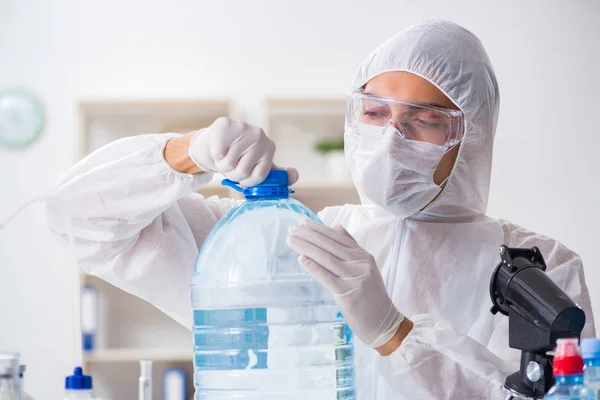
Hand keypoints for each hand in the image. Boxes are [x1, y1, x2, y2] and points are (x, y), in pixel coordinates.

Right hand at [188, 117, 297, 186]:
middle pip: (242, 172)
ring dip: (222, 166)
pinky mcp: (225, 125)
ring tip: (224, 157)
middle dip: (232, 174)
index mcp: (269, 148)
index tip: (244, 177)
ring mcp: (243, 128)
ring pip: (228, 164)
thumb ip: (276, 175)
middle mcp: (260, 136)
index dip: (247, 182)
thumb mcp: (258, 167)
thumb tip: (294, 174)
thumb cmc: (238, 158)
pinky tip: (219, 149)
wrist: (215, 143)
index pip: (259, 176)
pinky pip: (218, 154)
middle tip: (231, 166)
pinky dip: (214, 156)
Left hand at [287, 219, 407, 352]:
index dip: (318, 229)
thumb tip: (336, 227)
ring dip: (306, 247)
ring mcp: (355, 278)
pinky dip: (313, 266)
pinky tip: (301, 259)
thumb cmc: (372, 297)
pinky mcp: (348, 293)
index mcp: (363, 256)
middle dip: (309, 235)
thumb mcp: (366, 268)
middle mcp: (361, 263)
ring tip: (291, 240)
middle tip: (291, 229)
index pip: (337, 237)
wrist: (385, 323)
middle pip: (330, 245)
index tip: (302, 223)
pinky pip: (327, 277)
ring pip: (326, 258)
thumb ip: (351, 247)